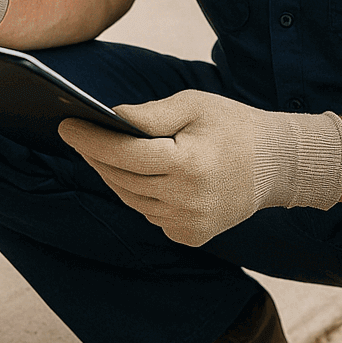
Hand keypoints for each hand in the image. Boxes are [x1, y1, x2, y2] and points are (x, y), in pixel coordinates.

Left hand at [59, 89, 341, 246]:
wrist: (277, 166)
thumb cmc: (233, 126)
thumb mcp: (195, 106)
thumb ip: (151, 114)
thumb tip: (111, 118)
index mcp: (190, 165)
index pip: (126, 155)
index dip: (91, 140)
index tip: (64, 124)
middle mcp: (188, 201)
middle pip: (123, 178)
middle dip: (95, 155)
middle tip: (74, 134)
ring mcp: (189, 224)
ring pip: (131, 199)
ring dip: (112, 175)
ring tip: (96, 151)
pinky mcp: (190, 236)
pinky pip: (149, 213)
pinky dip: (137, 193)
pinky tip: (131, 174)